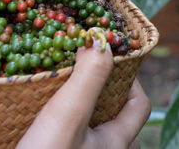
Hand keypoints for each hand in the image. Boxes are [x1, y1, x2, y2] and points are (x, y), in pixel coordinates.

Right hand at [17, 43, 151, 148]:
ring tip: (56, 96)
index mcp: (117, 144)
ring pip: (92, 136)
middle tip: (78, 74)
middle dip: (102, 95)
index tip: (104, 55)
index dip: (129, 76)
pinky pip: (72, 145)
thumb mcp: (68, 117)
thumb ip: (88, 79)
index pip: (140, 103)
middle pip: (117, 121)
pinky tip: (37, 123)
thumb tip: (102, 41)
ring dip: (80, 114)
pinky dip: (61, 131)